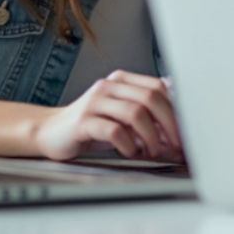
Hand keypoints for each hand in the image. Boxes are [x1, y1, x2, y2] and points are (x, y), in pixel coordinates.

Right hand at [34, 71, 183, 161]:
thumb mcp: (121, 117)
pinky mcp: (83, 121)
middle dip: (169, 124)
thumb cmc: (91, 126)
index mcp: (121, 80)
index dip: (175, 109)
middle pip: (151, 98)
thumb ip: (146, 117)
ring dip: (150, 136)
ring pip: (136, 113)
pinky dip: (129, 145)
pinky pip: (114, 131)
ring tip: (151, 151)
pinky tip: (130, 153)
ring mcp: (95, 102)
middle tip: (174, 145)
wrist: (49, 132)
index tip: (184, 131)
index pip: (158, 87)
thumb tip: (178, 133)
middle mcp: (109, 86)